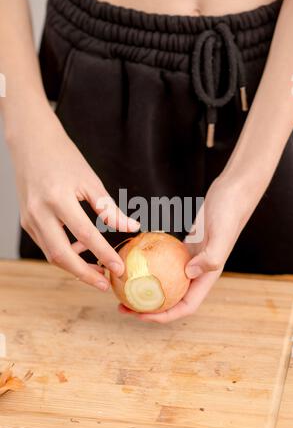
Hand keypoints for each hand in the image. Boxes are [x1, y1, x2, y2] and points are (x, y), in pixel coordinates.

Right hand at [8, 106, 138, 290]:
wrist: (32, 143)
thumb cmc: (64, 158)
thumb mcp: (91, 181)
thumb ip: (109, 209)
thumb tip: (131, 228)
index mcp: (58, 199)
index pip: (85, 235)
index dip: (104, 254)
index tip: (120, 269)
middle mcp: (39, 212)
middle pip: (61, 255)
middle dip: (84, 274)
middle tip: (104, 284)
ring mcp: (30, 219)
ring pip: (52, 254)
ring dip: (74, 266)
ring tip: (97, 269)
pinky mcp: (27, 221)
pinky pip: (46, 245)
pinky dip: (63, 252)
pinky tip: (80, 248)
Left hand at [119, 174, 258, 322]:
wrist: (232, 193)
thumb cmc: (230, 212)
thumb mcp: (222, 234)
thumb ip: (211, 257)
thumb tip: (188, 274)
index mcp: (208, 276)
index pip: (185, 306)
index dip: (164, 316)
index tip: (140, 315)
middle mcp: (199, 273)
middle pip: (172, 299)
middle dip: (149, 308)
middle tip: (123, 306)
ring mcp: (191, 260)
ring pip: (166, 281)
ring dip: (147, 289)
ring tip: (124, 288)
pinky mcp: (186, 247)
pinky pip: (164, 261)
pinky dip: (150, 265)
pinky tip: (133, 261)